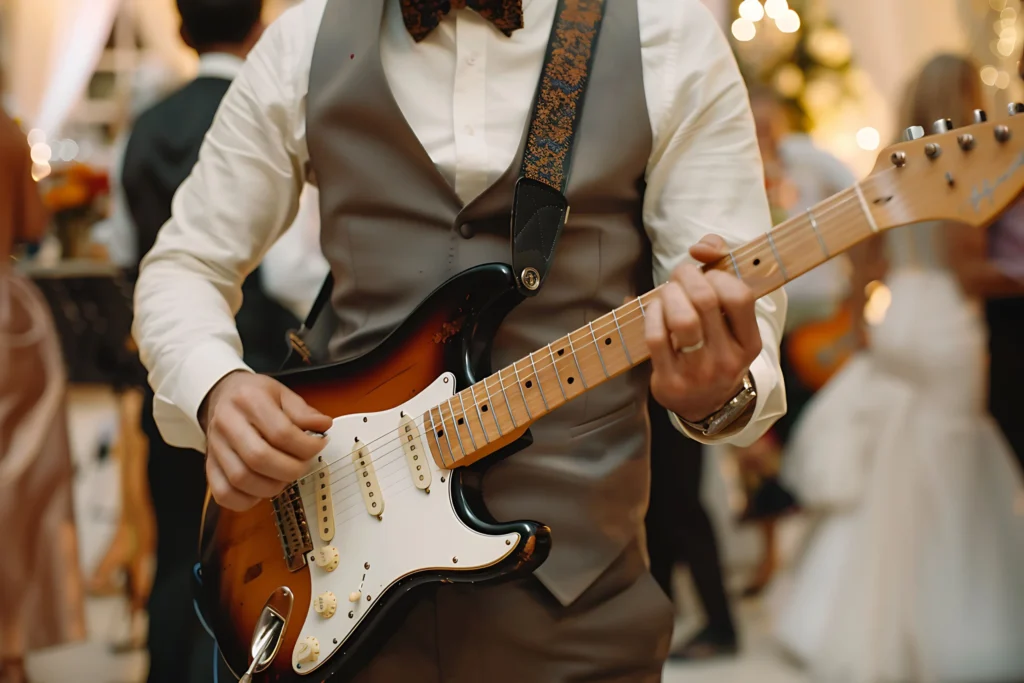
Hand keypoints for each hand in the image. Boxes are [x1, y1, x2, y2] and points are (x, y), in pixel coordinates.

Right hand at [201, 371, 332, 510]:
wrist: (222, 395)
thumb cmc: (254, 396)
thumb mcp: (282, 393)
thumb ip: (303, 412)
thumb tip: (323, 426)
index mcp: (249, 400)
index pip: (281, 432)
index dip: (306, 446)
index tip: (318, 446)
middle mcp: (227, 423)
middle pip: (259, 458)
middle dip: (290, 469)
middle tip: (302, 465)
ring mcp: (215, 446)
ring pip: (241, 479)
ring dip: (271, 486)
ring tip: (284, 476)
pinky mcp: (209, 465)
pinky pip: (224, 494)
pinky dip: (247, 500)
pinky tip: (262, 489)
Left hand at [645, 234, 761, 422]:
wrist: (705, 404)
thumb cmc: (715, 346)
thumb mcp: (730, 319)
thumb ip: (722, 270)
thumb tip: (701, 247)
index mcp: (749, 343)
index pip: (740, 296)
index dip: (718, 274)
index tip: (707, 273)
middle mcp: (728, 360)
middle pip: (705, 301)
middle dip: (686, 276)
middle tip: (679, 275)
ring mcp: (699, 373)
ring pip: (682, 319)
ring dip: (668, 295)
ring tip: (667, 294)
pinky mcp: (671, 382)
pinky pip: (656, 338)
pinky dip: (651, 315)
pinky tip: (654, 311)